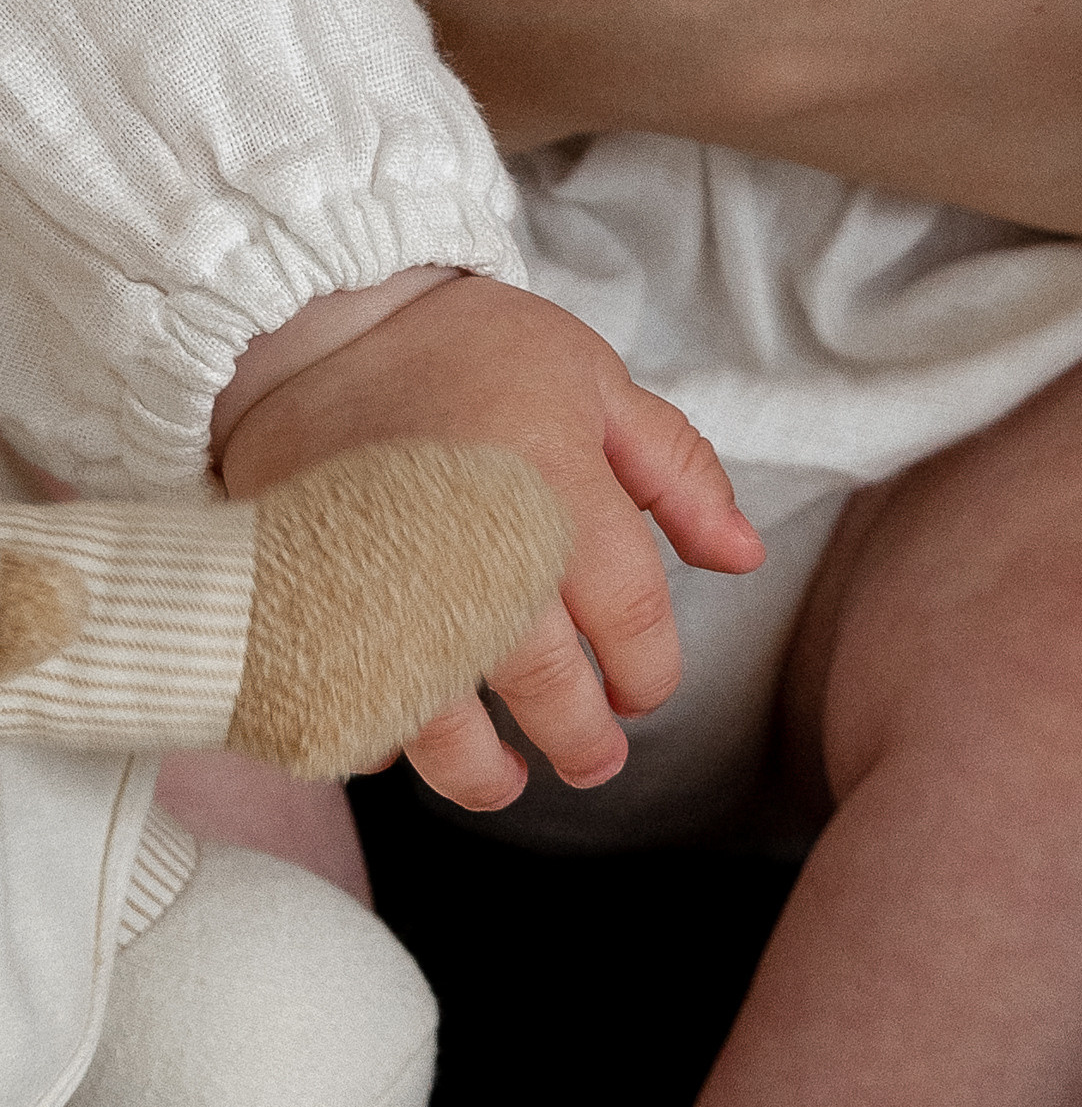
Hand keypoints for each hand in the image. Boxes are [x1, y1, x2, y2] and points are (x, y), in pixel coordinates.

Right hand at [215, 276, 761, 810]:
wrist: (320, 325)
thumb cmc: (470, 350)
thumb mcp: (595, 383)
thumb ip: (678, 473)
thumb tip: (746, 559)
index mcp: (557, 483)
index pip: (628, 617)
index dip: (647, 672)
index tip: (643, 691)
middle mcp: (477, 544)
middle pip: (546, 682)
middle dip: (580, 735)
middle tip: (594, 758)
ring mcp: (388, 583)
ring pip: (447, 718)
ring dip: (480, 771)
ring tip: (505, 781)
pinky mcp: (311, 605)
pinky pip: (352, 701)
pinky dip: (381, 735)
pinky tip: (408, 742)